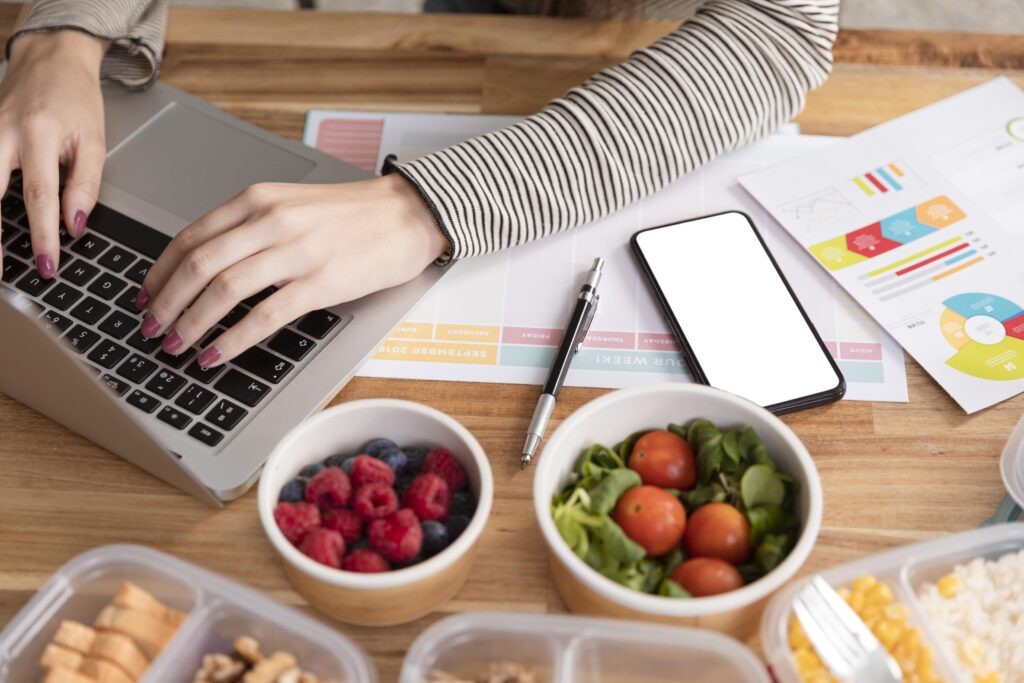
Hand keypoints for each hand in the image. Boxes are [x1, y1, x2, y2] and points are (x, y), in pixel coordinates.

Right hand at [0, 31, 107, 276]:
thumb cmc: (75, 100)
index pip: (39, 196)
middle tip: (1, 273)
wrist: (50, 59)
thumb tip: (76, 226)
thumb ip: (86, 184)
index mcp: (38, 134)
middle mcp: (2, 134)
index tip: (47, 264)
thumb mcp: (95, 140)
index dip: (43, 235)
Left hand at [137, 174, 446, 367]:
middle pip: (198, 266)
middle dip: (165, 304)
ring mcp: (295, 252)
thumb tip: (210, 267)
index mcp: (258, 201)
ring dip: (191, 324)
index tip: (145, 297)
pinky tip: (218, 354)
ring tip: (177, 346)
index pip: (190, 237)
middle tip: (151, 329)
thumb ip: (251, 227)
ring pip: (223, 291)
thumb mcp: (292, 205)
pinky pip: (265, 316)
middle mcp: (270, 222)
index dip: (159, 273)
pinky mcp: (321, 283)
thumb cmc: (354, 214)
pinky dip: (233, 339)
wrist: (408, 214)